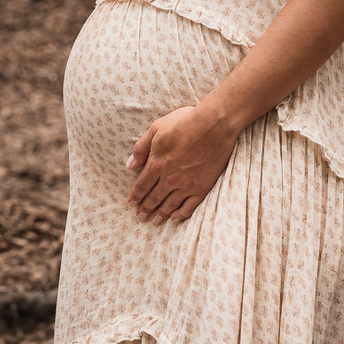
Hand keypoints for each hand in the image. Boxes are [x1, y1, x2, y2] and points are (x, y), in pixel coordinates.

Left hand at [126, 105, 238, 223]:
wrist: (213, 125)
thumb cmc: (184, 122)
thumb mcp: (156, 129)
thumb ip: (141, 148)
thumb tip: (129, 165)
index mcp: (156, 164)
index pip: (142, 185)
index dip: (135, 196)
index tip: (131, 203)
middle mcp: (170, 178)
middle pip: (154, 197)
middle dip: (145, 208)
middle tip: (140, 216)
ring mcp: (187, 184)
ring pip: (170, 204)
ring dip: (160, 213)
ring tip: (154, 220)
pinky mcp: (203, 187)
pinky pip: (190, 206)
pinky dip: (181, 214)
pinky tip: (175, 218)